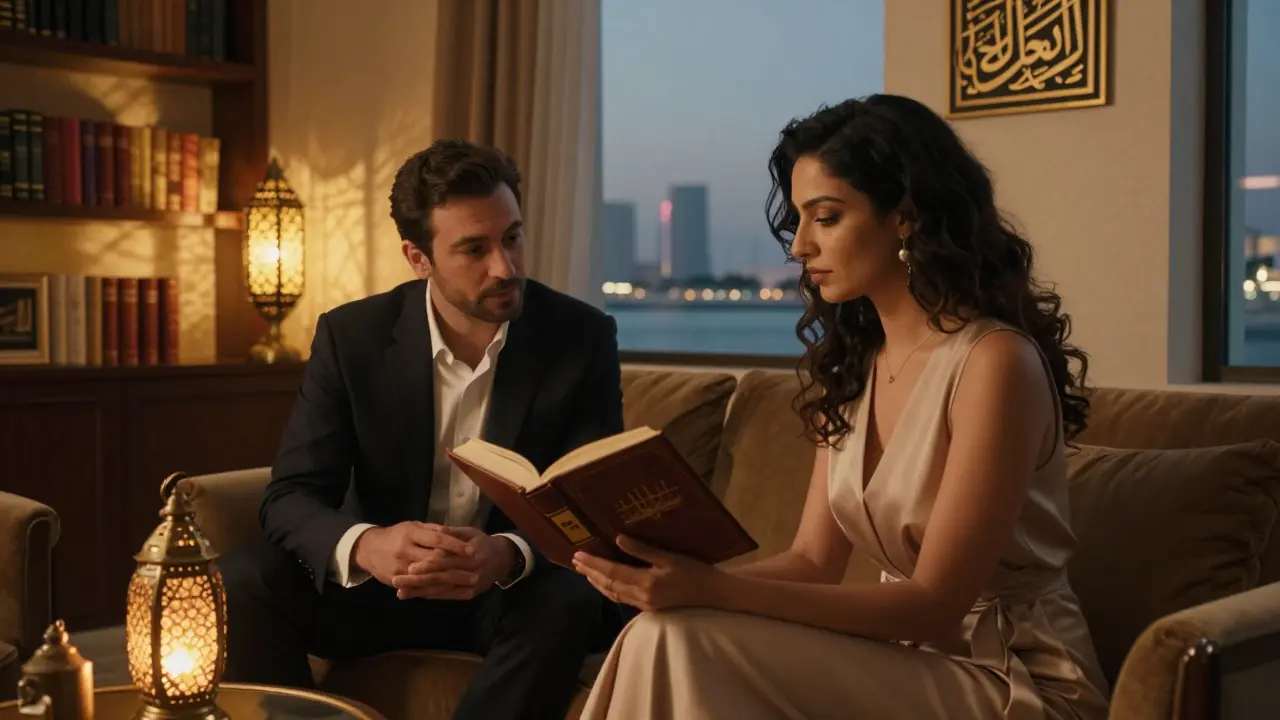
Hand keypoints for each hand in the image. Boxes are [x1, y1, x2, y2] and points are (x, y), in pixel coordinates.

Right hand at [352, 521, 477, 594]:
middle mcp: (405, 552)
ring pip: (430, 578)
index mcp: (410, 534)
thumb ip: (432, 530)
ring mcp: (400, 569)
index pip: (436, 540)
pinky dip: (440, 592)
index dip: (455, 545)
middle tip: (477, 571)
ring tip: (472, 585)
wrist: (369, 549)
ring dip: (452, 583)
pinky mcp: (398, 582)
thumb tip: (453, 532)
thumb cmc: (396, 535)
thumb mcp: (413, 526)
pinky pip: (421, 589)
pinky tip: (456, 594)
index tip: (472, 549)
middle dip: (457, 567)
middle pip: (435, 561)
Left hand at [392, 527, 513, 600]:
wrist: (503, 560)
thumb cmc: (483, 542)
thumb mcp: (471, 532)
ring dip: (420, 592)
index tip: (410, 566)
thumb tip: (437, 529)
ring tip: (400, 592)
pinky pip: (447, 596)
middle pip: (441, 578)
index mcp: (472, 555)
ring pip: (442, 590)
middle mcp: (472, 573)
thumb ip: (453, 533)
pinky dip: (431, 596)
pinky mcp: (468, 594)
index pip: (447, 561)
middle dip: (418, 581)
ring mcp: (471, 586)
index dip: (428, 564)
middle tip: (397, 581)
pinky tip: (416, 595)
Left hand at [572, 535, 719, 611]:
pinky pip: (622, 599)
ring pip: (613, 594)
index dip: (593, 563)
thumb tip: (618, 539)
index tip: (578, 555)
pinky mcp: (649, 608)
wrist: (713, 594)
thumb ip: (642, 550)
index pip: (612, 572)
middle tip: (575, 561)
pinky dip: (609, 590)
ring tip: (584, 572)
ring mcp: (645, 604)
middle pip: (608, 584)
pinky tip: (605, 584)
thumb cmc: (694, 571)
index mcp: (646, 582)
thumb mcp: (669, 557)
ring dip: (597, 582)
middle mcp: (641, 596)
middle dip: (590, 572)